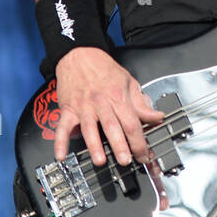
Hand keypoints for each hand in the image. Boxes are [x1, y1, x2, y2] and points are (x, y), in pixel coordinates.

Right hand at [53, 47, 163, 165]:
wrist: (79, 55)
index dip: (139, 141)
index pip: (132, 122)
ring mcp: (83, 107)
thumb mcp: (129, 82)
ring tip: (100, 160)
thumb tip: (157, 117)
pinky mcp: (68, 109)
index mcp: (118, 97)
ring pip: (89, 128)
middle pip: (112, 127)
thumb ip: (142, 103)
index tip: (144, 154)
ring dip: (94, 145)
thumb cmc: (104, 69)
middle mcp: (101, 102)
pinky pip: (63, 127)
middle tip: (125, 161)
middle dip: (120, 145)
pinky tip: (61, 155)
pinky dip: (60, 142)